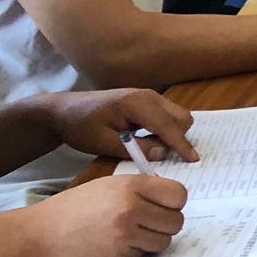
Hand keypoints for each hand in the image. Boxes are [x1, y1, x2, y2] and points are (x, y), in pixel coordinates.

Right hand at [22, 174, 187, 256]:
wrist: (40, 234)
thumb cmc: (73, 208)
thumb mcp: (108, 186)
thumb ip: (140, 190)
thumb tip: (171, 199)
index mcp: (131, 186)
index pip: (179, 195)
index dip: (174, 202)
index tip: (164, 206)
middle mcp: (131, 208)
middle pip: (176, 220)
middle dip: (165, 224)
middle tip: (147, 223)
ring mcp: (125, 234)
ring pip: (164, 240)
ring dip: (152, 240)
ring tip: (130, 234)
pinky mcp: (118, 256)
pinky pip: (144, 254)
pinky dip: (136, 252)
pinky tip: (116, 245)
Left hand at [43, 88, 197, 163]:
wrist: (64, 110)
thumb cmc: (80, 127)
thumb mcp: (102, 143)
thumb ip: (134, 148)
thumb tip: (162, 152)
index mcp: (137, 104)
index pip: (168, 125)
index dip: (181, 144)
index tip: (193, 160)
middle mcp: (148, 96)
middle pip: (180, 117)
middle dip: (178, 137)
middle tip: (157, 154)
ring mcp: (148, 96)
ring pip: (177, 115)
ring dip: (172, 133)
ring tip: (147, 147)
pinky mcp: (146, 100)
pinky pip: (167, 114)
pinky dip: (165, 128)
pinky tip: (145, 138)